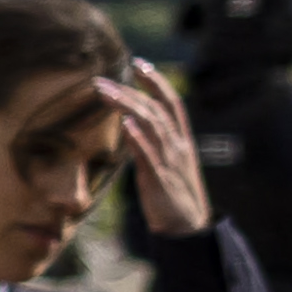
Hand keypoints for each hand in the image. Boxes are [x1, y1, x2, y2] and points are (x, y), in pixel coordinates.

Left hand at [107, 62, 211, 233]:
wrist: (187, 228)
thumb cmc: (172, 195)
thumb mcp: (165, 164)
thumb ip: (151, 143)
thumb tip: (129, 124)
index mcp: (181, 141)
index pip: (171, 103)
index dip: (156, 82)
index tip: (138, 63)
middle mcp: (177, 146)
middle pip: (156, 110)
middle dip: (131, 91)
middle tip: (103, 78)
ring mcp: (170, 162)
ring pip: (152, 126)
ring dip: (128, 107)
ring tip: (105, 93)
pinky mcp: (160, 180)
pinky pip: (150, 156)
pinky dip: (139, 139)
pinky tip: (125, 125)